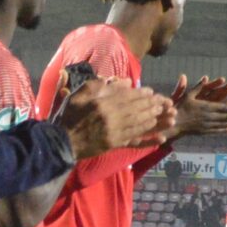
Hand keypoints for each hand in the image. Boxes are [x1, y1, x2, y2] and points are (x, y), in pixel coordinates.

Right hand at [53, 78, 171, 158]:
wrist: (62, 140)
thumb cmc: (69, 115)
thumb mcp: (80, 94)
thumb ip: (99, 85)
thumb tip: (124, 82)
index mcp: (102, 103)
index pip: (127, 96)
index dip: (142, 94)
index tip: (152, 91)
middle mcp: (110, 117)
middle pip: (137, 109)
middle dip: (152, 105)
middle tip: (164, 102)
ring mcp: (114, 132)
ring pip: (139, 123)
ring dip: (154, 118)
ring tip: (164, 113)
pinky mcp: (115, 144)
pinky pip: (136, 140)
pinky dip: (149, 138)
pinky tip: (162, 137)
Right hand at [166, 76, 226, 139]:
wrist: (174, 123)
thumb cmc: (180, 107)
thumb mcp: (189, 95)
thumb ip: (199, 87)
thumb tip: (206, 77)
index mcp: (207, 107)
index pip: (225, 108)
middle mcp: (209, 117)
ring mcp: (208, 125)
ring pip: (224, 124)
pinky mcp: (205, 131)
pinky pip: (218, 130)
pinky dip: (226, 129)